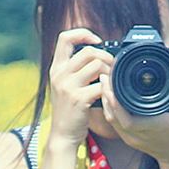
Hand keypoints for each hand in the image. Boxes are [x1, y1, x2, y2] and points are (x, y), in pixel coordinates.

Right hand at [47, 27, 111, 141]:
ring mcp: (68, 86)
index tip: (97, 41)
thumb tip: (95, 54)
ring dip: (110, 72)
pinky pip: (101, 85)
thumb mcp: (64, 85)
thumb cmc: (68, 110)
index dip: (83, 34)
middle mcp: (60, 75)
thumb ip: (74, 69)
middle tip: (112, 66)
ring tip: (111, 81)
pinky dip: (109, 88)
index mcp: (56, 68)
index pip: (65, 38)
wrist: (63, 135)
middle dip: (106, 56)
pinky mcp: (78, 99)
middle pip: (88, 51)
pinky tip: (109, 93)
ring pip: (97, 65)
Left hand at [99, 56, 168, 166]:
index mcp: (150, 126)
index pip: (124, 115)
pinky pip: (113, 122)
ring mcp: (130, 138)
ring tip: (105, 81)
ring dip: (105, 100)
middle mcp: (136, 134)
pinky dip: (109, 107)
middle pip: (111, 114)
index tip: (111, 80)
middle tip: (105, 74)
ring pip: (110, 118)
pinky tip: (110, 95)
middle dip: (106, 93)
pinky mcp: (128, 138)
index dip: (113, 99)